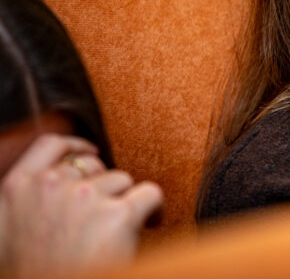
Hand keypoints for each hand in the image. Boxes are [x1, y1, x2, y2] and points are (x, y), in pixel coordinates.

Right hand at [0, 133, 162, 277]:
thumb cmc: (34, 271)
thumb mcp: (11, 229)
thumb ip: (32, 198)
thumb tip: (60, 178)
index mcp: (17, 188)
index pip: (50, 145)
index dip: (75, 146)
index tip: (91, 152)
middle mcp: (50, 186)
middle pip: (93, 166)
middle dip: (102, 187)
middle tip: (102, 217)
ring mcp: (84, 197)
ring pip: (122, 180)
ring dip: (124, 200)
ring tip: (118, 230)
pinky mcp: (118, 214)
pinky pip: (150, 193)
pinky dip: (155, 208)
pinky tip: (149, 223)